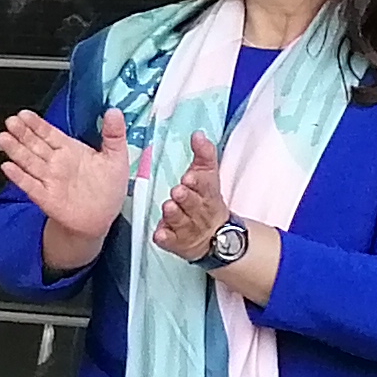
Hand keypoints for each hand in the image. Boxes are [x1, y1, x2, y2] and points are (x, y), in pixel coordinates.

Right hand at [0, 105, 132, 270]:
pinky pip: (30, 185)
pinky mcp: (46, 197)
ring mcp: (49, 179)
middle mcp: (56, 163)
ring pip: (28, 161)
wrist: (101, 219)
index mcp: (70, 150)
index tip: (25, 114)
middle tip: (11, 121)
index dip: (36, 124)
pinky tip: (8, 167)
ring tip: (4, 138)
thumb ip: (113, 134)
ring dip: (15, 150)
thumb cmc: (108, 190)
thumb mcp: (117, 157)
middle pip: (34, 144)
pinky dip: (19, 177)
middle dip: (22, 132)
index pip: (49, 133)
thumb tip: (113, 112)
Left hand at [149, 130, 229, 258]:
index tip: (189, 176)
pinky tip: (160, 234)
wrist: (216, 236)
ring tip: (168, 207)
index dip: (198, 181)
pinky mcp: (177, 243)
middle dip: (186, 198)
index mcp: (207, 193)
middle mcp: (199, 211)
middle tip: (178, 191)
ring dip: (175, 215)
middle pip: (193, 204)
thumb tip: (198, 134)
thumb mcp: (207, 176)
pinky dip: (166, 237)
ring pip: (181, 221)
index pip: (206, 185)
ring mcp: (188, 228)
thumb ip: (203, 155)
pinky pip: (170, 240)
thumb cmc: (205, 199)